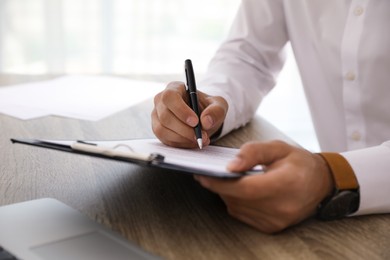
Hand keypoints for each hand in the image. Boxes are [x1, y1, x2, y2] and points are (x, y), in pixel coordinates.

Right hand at [152, 81, 227, 147]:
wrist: (204, 119)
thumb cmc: (209, 108)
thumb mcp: (219, 106)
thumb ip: (216, 111)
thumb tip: (206, 121)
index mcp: (174, 88)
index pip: (170, 96)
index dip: (181, 110)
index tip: (195, 122)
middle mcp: (161, 101)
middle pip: (165, 116)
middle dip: (184, 129)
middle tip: (202, 136)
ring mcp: (157, 116)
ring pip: (162, 129)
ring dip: (182, 138)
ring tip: (200, 139)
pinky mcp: (158, 130)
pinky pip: (165, 139)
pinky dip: (180, 143)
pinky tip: (192, 142)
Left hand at [194, 140, 333, 232]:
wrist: (321, 183)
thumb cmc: (299, 162)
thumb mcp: (278, 147)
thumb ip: (253, 152)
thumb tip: (231, 166)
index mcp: (285, 184)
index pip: (244, 188)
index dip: (219, 183)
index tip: (202, 175)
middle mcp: (281, 207)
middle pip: (237, 199)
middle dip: (220, 186)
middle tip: (211, 173)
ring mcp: (277, 220)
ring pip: (237, 208)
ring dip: (227, 194)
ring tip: (227, 180)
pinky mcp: (272, 227)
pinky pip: (243, 215)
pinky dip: (237, 202)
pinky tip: (240, 191)